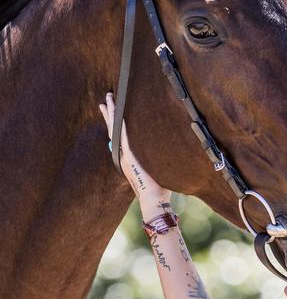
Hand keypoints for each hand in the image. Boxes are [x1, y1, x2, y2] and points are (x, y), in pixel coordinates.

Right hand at [99, 91, 171, 207]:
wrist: (153, 200)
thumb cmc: (159, 190)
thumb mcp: (157, 171)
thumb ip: (158, 162)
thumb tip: (168, 155)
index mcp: (128, 158)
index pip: (119, 136)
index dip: (114, 123)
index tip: (112, 111)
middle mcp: (123, 154)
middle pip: (113, 129)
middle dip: (109, 113)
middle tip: (106, 98)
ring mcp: (125, 154)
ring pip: (114, 128)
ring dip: (111, 112)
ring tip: (107, 98)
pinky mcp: (130, 155)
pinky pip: (122, 134)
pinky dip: (118, 122)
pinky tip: (116, 110)